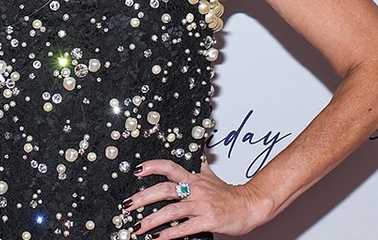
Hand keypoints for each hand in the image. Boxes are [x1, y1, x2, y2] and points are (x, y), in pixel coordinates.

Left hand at [124, 160, 270, 237]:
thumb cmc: (229, 194)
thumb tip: (195, 147)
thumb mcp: (210, 175)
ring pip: (171, 211)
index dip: (153, 167)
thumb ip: (199, 164)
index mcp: (194, 179)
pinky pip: (184, 228)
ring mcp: (201, 206)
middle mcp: (195, 190)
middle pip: (164, 190)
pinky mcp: (207, 221)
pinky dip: (168, 234)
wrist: (250, 206)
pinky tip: (158, 238)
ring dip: (151, 220)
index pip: (170, 167)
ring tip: (138, 227)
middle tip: (127, 206)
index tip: (137, 170)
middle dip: (142, 198)